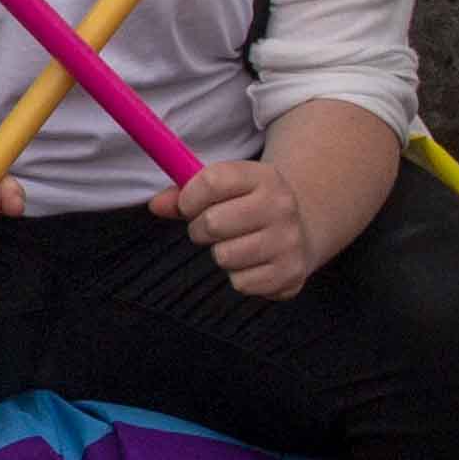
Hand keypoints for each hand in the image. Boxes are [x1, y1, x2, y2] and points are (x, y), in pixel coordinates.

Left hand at [159, 156, 320, 298]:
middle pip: (212, 223)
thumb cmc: (248, 207)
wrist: (302, 230)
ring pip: (224, 256)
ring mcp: (289, 240)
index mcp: (263, 176)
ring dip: (221, 254)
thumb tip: (156, 205)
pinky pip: (241, 283)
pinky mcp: (291, 274)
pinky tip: (252, 263)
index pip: (211, 181)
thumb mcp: (225, 189)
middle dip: (201, 229)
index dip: (188, 197)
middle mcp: (281, 205)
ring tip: (236, 244)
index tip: (189, 205)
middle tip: (213, 228)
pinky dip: (239, 277)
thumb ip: (185, 195)